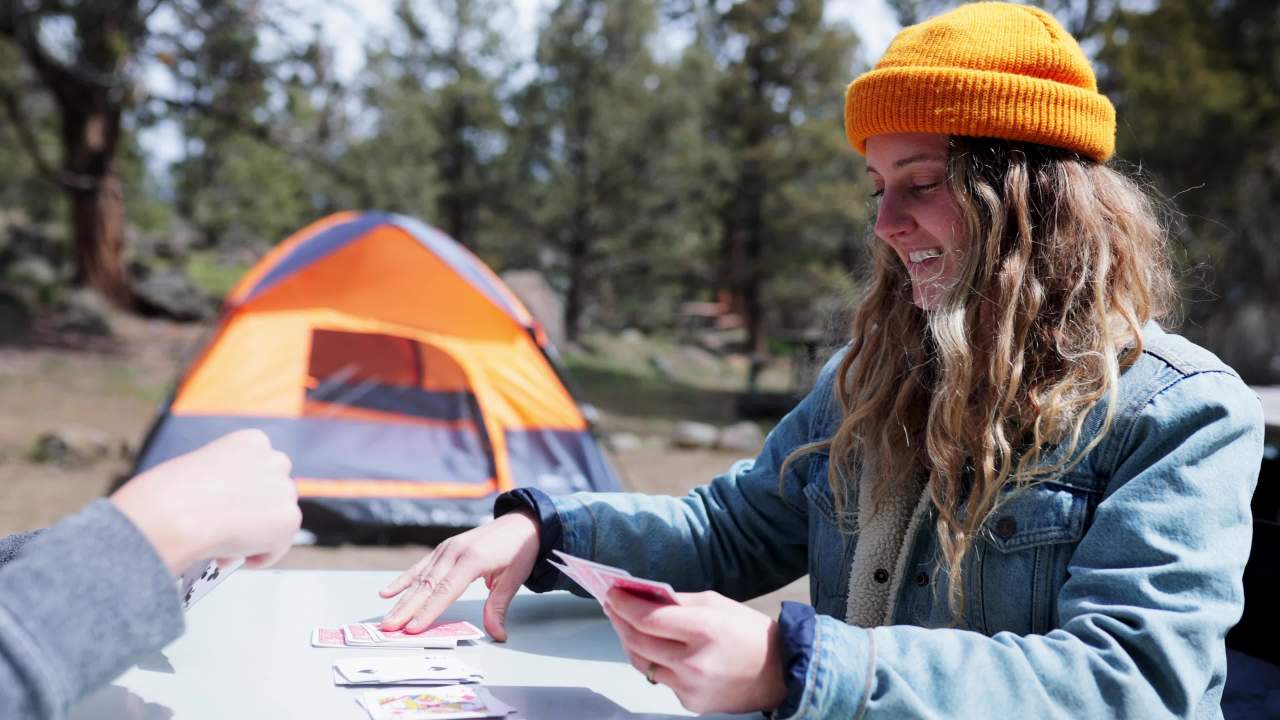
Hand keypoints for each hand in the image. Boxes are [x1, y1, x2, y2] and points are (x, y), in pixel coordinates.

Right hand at [110, 429, 300, 573]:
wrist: (176, 513)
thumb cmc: (171, 494)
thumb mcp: (197, 470)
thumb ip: (220, 483)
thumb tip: (221, 509)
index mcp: (252, 441)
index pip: (259, 470)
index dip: (243, 495)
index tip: (227, 509)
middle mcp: (274, 461)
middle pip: (273, 494)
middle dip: (254, 514)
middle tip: (228, 532)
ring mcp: (284, 489)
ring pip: (277, 521)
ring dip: (256, 537)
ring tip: (226, 547)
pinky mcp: (288, 518)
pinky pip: (277, 547)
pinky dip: (257, 557)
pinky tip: (232, 556)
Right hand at [378, 511, 539, 641]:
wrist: (522, 522)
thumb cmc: (519, 550)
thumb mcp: (513, 579)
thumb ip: (498, 606)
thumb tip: (497, 634)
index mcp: (472, 559)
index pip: (446, 591)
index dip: (428, 611)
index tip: (412, 628)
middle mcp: (454, 552)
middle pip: (427, 586)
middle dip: (406, 609)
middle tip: (389, 628)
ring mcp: (446, 549)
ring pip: (420, 578)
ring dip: (401, 600)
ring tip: (386, 618)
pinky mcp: (443, 549)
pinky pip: (420, 567)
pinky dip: (403, 580)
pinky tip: (387, 593)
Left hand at [603, 588, 787, 714]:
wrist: (780, 673)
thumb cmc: (750, 633)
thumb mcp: (717, 603)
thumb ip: (678, 602)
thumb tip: (643, 597)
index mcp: (704, 630)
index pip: (648, 619)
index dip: (624, 606)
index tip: (612, 594)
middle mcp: (694, 662)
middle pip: (638, 642)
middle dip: (620, 622)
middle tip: (612, 607)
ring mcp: (690, 687)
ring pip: (643, 664)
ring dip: (631, 643)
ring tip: (627, 625)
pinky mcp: (690, 703)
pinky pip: (661, 679)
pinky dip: (656, 662)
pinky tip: (657, 649)